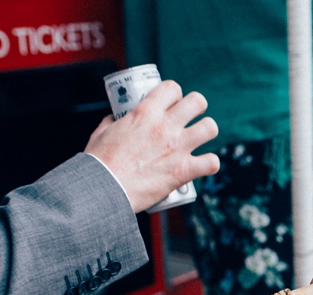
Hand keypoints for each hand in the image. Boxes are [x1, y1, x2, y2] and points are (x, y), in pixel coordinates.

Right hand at [84, 80, 219, 212]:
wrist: (104, 189)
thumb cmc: (100, 162)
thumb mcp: (103, 131)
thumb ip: (113, 121)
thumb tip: (116, 119)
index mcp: (145, 112)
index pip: (172, 88)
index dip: (175, 95)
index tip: (171, 104)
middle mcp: (165, 126)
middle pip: (198, 102)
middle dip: (196, 108)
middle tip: (189, 118)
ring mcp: (177, 148)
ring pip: (210, 128)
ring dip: (206, 132)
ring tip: (198, 138)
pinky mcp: (183, 171)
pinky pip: (212, 162)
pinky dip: (210, 164)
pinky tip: (202, 165)